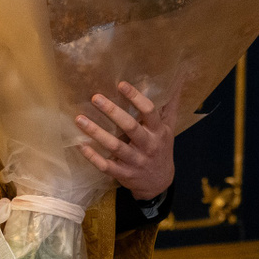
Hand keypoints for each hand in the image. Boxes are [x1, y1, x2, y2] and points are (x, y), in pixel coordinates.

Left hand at [75, 82, 177, 200]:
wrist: (160, 182)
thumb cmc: (161, 147)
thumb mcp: (168, 127)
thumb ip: (169, 104)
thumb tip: (179, 76)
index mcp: (157, 131)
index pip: (149, 111)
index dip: (136, 97)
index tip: (121, 84)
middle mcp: (147, 145)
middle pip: (130, 127)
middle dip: (113, 112)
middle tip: (95, 97)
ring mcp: (135, 161)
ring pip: (115, 146)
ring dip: (96, 132)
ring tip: (79, 119)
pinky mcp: (123, 173)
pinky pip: (106, 166)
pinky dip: (92, 156)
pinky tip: (80, 144)